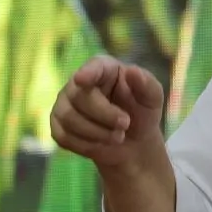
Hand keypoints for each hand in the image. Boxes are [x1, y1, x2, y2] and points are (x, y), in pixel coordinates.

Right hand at [50, 55, 165, 169]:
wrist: (133, 143)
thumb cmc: (142, 113)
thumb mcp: (152, 99)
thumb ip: (147, 85)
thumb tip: (132, 71)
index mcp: (103, 68)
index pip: (93, 67)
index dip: (87, 73)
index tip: (82, 80)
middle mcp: (78, 83)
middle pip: (79, 97)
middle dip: (105, 116)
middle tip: (125, 124)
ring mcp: (64, 104)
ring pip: (70, 118)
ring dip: (98, 133)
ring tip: (118, 136)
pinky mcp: (58, 126)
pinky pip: (64, 137)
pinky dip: (87, 145)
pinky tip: (102, 143)